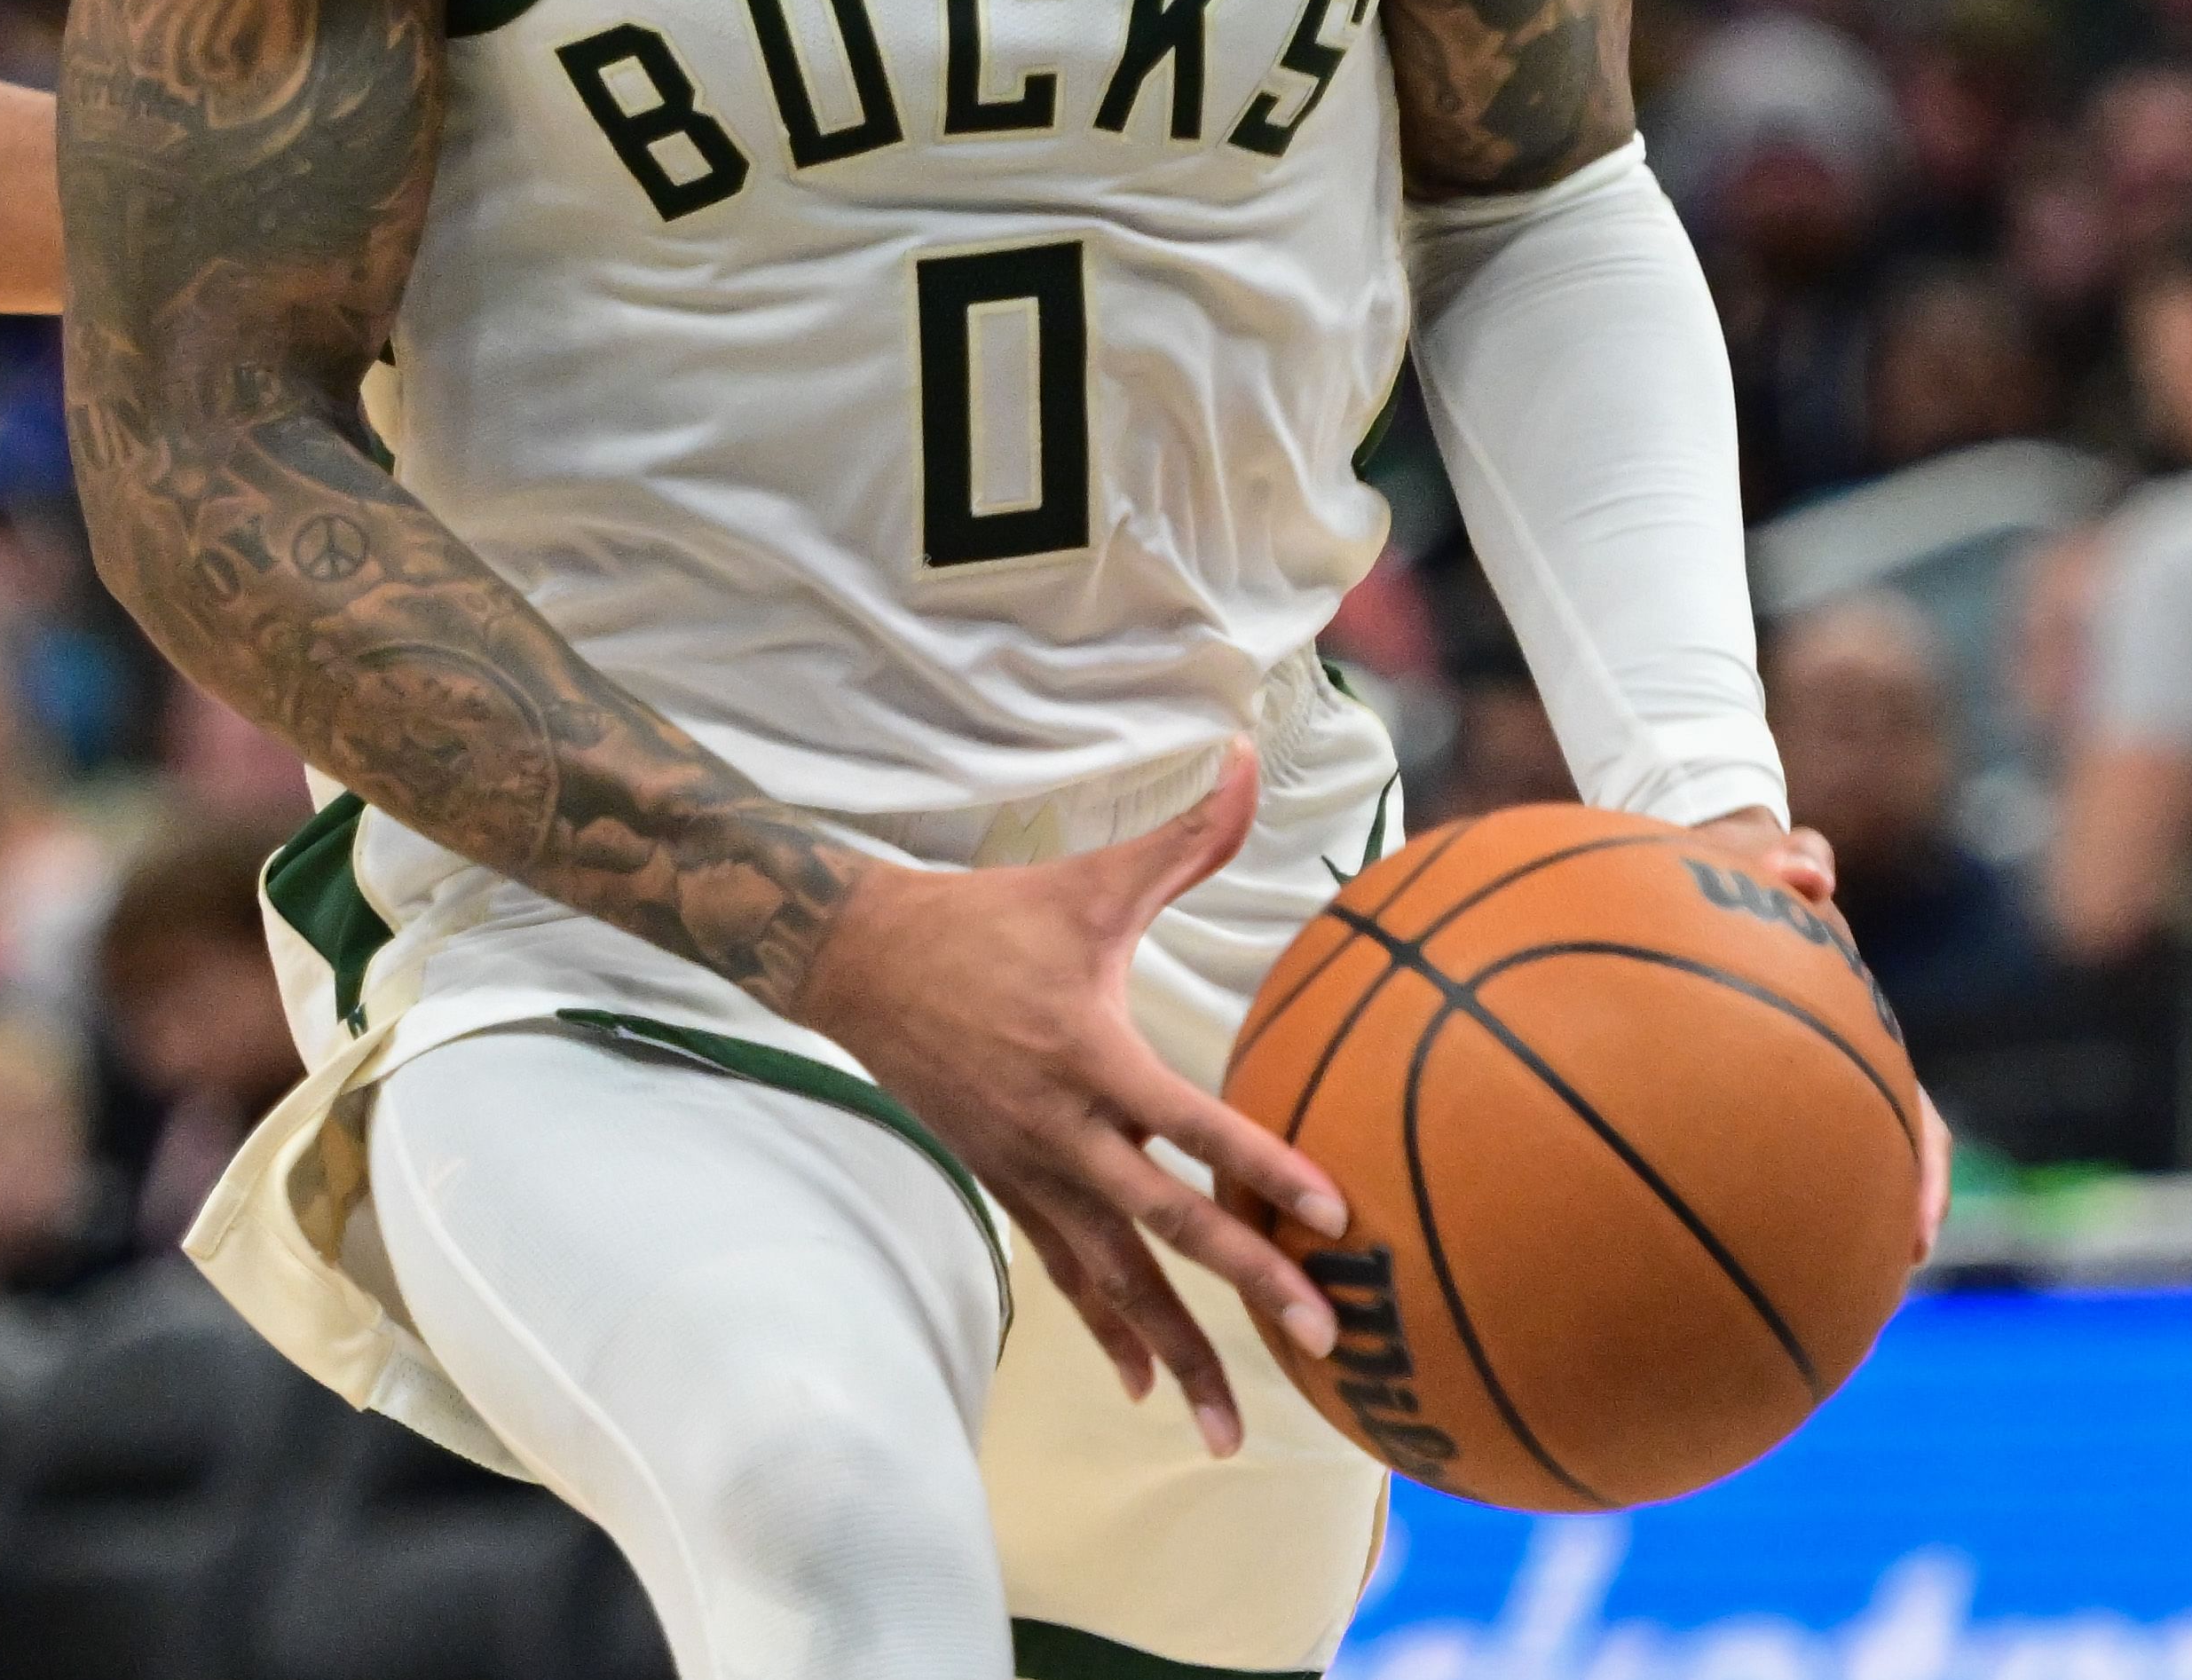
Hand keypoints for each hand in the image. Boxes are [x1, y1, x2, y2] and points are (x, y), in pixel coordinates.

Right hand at [790, 744, 1345, 1457]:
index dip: (1262, 1167)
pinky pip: (1068, 1276)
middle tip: (1322, 1338)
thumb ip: (1184, 839)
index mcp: (1090, 1054)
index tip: (1334, 1214)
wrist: (857, 961)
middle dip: (1248, 1284)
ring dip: (1178, 1353)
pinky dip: (1111, 1333)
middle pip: (1166, 1224)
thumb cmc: (987, 918)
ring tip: (1232, 1433)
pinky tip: (1147, 1390)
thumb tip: (1254, 759)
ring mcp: (1031, 1170)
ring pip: (1116, 1279)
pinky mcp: (1009, 1188)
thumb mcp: (1088, 883)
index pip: (1192, 1125)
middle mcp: (1063, 1129)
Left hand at [1688, 807, 1950, 1264]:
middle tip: (1852, 1299)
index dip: (1924, 1178)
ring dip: (1786, 1232)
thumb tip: (1807, 874)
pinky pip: (1701, 1143)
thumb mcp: (1762, 853)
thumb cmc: (1737, 859)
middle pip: (1863, 1170)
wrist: (1691, 852)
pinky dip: (1685, 1184)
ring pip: (1790, 1173)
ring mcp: (1765, 1087)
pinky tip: (1644, 1236)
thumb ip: (1787, 858)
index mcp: (1855, 1037)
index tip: (1917, 1235)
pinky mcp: (1701, 1085)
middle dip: (1864, 1233)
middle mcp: (1818, 1074)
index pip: (1913, 1123)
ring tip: (1758, 1303)